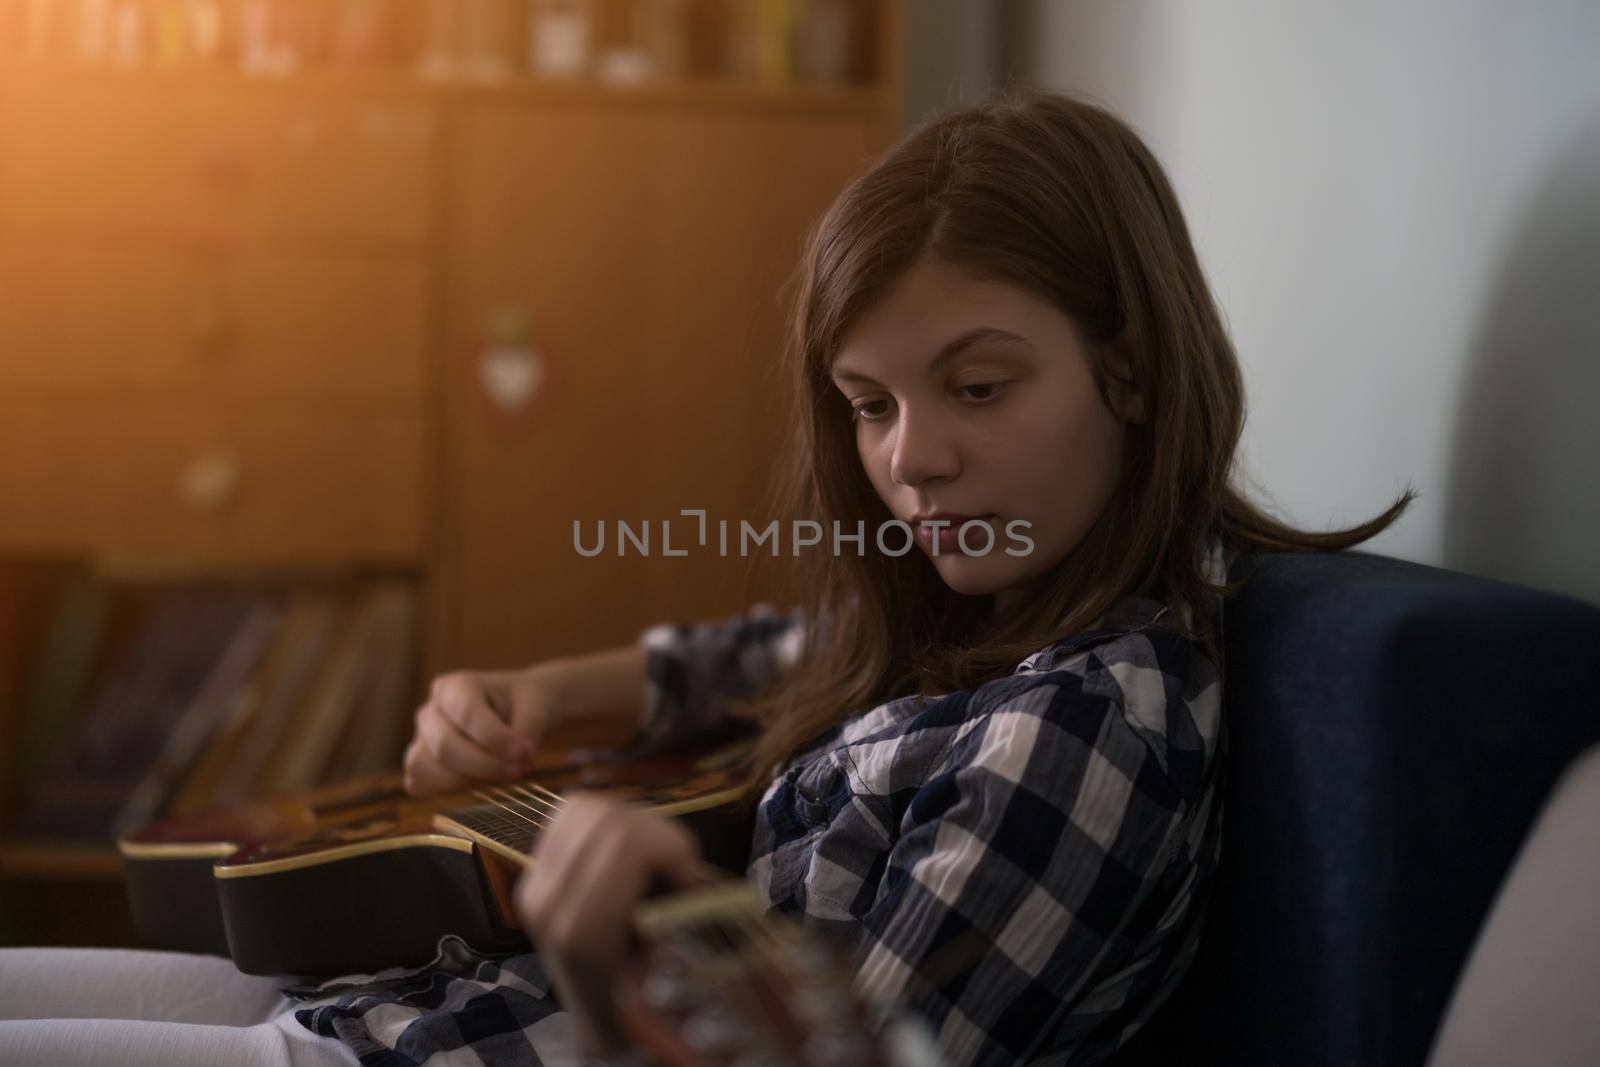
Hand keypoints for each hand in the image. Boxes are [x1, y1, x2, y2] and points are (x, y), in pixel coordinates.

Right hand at [402, 667, 561, 795]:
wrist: (519, 712)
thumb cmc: (524, 705)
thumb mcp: (537, 709)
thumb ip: (527, 732)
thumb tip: (516, 758)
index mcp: (456, 686)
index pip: (467, 714)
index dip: (496, 740)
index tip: (527, 753)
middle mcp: (432, 710)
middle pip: (444, 746)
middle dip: (485, 766)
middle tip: (519, 769)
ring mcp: (422, 738)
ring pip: (425, 768)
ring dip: (467, 780)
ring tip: (501, 774)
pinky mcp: (421, 763)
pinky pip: (420, 783)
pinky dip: (448, 789)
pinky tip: (478, 782)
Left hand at [515, 794, 704, 1056]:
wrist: (597, 1018)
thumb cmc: (643, 998)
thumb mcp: (671, 963)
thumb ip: (675, 912)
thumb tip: (682, 870)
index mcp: (583, 930)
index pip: (628, 840)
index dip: (673, 846)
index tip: (687, 878)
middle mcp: (547, 902)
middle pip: (609, 816)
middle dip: (658, 832)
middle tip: (674, 868)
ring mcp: (533, 885)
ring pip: (588, 806)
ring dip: (633, 822)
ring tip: (649, 860)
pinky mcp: (533, 872)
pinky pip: (571, 815)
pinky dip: (607, 820)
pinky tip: (623, 853)